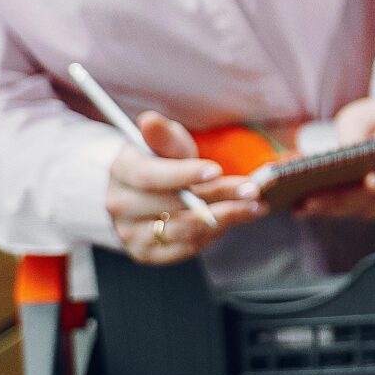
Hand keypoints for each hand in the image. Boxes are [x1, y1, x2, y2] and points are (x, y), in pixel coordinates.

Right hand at [105, 110, 263, 265]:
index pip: (150, 175)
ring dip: (226, 218)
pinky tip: (234, 219)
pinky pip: (185, 248)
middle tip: (253, 189)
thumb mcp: (166, 143)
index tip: (217, 169)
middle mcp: (120, 205)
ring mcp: (130, 232)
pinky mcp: (145, 253)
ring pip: (184, 229)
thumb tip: (149, 121)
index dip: (184, 173)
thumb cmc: (161, 162)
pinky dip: (213, 234)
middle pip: (174, 204)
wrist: (142, 195)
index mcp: (121, 171)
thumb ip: (164, 136)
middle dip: (219, 195)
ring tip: (255, 206)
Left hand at [295, 92, 374, 222]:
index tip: (374, 179)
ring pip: (367, 208)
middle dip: (343, 198)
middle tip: (310, 200)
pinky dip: (334, 211)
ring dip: (333, 209)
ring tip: (300, 206)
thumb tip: (335, 162)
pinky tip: (306, 208)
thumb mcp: (362, 115)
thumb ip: (353, 133)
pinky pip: (360, 212)